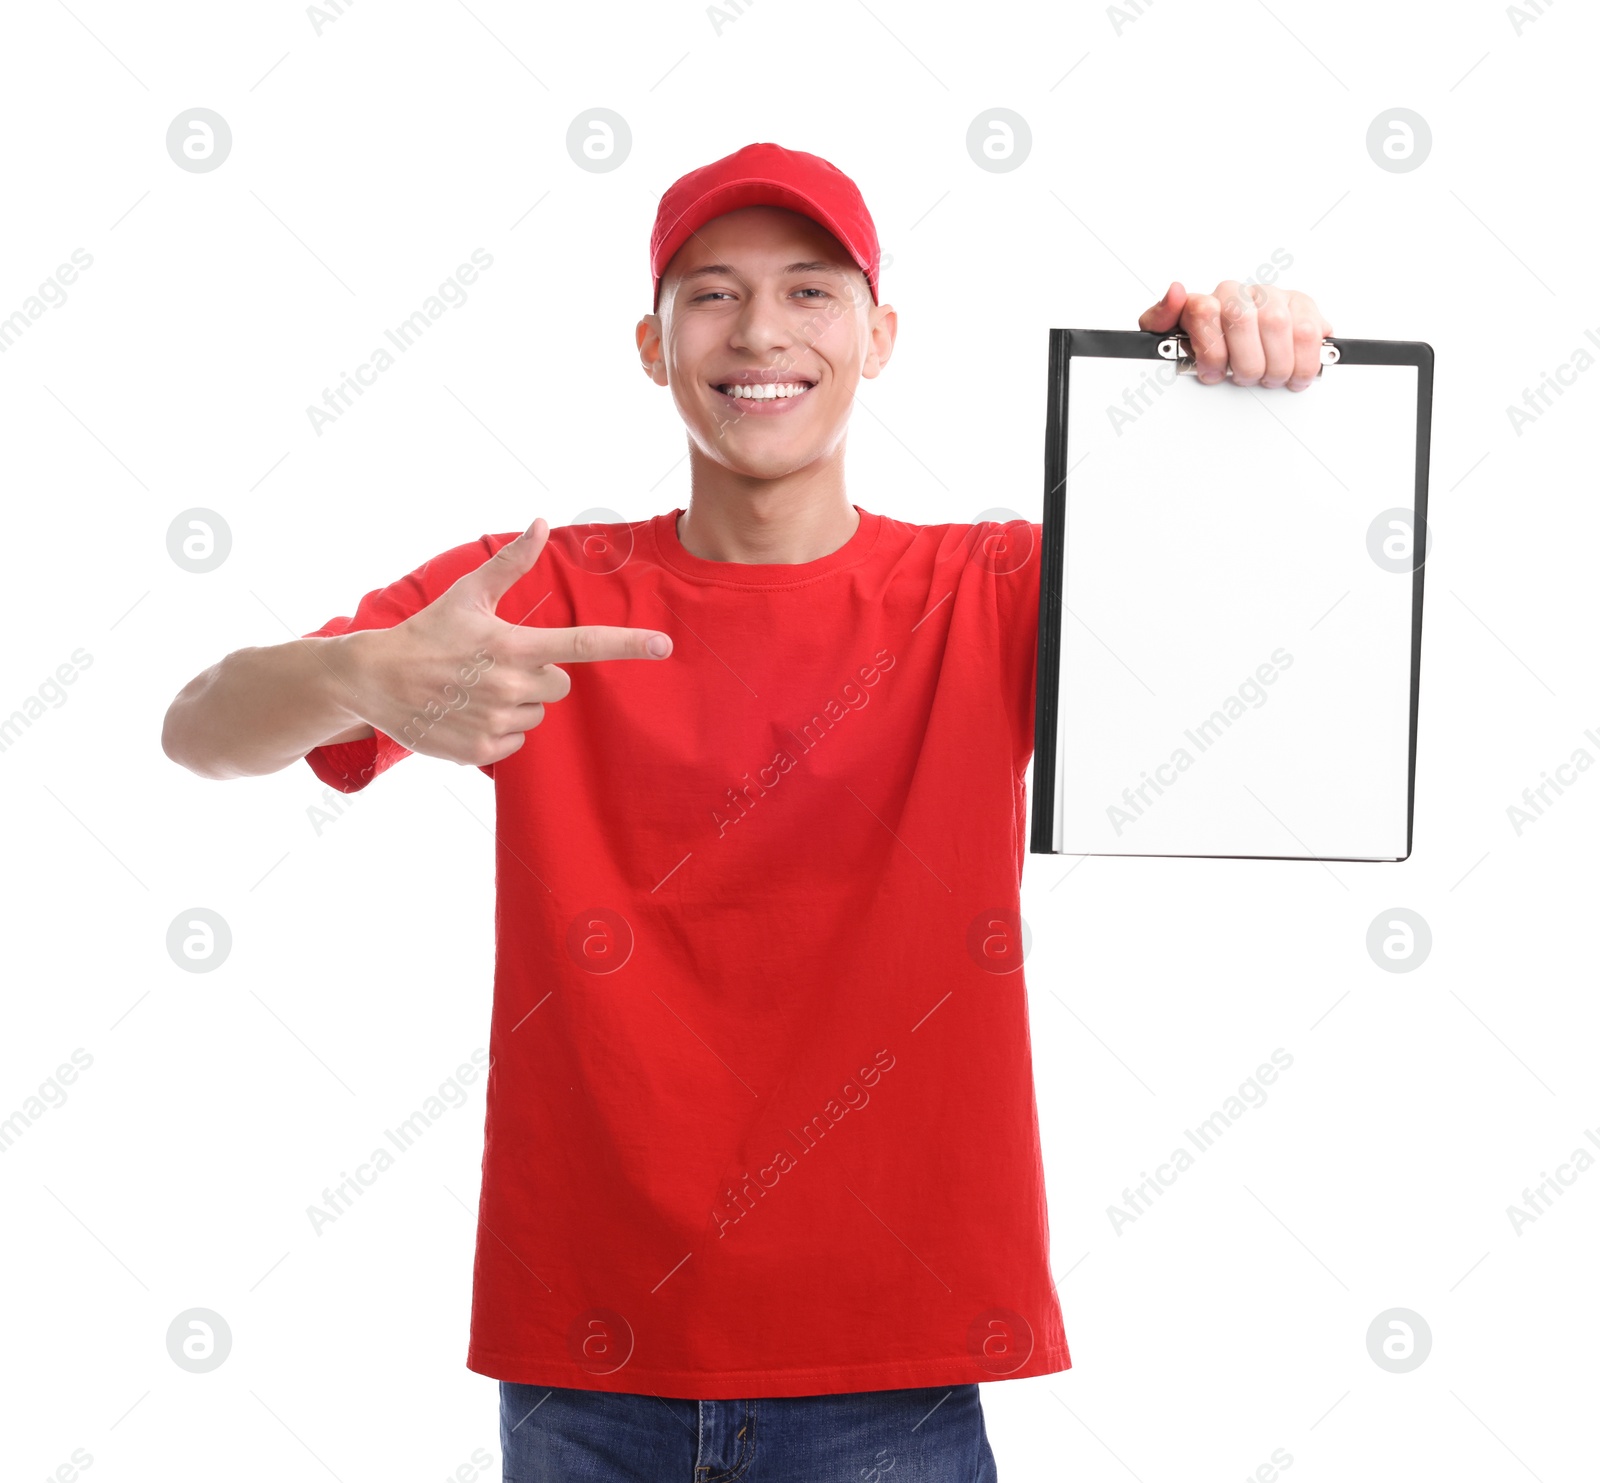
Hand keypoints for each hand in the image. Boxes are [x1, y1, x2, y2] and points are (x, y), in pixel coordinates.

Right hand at [350, 517, 671, 766]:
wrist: (372, 679)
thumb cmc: (427, 632)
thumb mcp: (467, 594)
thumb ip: (511, 562)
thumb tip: (541, 522)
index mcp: (513, 645)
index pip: (582, 645)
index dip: (627, 644)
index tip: (664, 644)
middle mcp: (511, 685)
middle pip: (559, 685)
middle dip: (536, 676)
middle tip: (493, 666)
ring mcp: (496, 721)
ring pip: (536, 715)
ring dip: (515, 704)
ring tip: (474, 690)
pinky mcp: (481, 751)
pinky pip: (515, 743)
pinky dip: (497, 732)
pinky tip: (466, 713)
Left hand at [1138, 280, 1332, 390]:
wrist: (1234, 343)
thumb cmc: (1203, 345)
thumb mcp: (1169, 338)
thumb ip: (1160, 318)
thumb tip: (1176, 292)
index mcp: (1208, 300)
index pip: (1204, 311)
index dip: (1210, 351)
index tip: (1213, 373)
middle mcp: (1240, 294)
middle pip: (1243, 322)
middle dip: (1245, 362)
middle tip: (1245, 378)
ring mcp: (1272, 296)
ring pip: (1279, 325)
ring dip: (1276, 364)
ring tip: (1270, 378)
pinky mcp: (1302, 305)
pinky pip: (1310, 328)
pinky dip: (1305, 358)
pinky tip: (1296, 372)